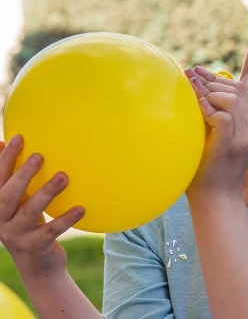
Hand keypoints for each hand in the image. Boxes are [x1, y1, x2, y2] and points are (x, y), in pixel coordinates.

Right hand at [0, 135, 83, 278]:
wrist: (38, 266)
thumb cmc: (29, 226)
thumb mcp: (18, 203)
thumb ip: (14, 180)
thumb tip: (3, 142)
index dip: (4, 158)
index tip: (17, 137)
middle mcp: (1, 220)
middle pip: (8, 195)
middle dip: (22, 174)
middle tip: (40, 155)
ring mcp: (16, 235)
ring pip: (29, 212)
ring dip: (46, 192)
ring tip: (64, 176)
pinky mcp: (35, 247)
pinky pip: (51, 231)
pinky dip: (66, 219)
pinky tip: (82, 208)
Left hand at [185, 67, 247, 195]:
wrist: (216, 195)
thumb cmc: (212, 163)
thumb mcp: (221, 134)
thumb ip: (219, 112)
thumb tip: (199, 81)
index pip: (240, 89)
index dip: (217, 78)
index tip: (197, 72)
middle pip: (236, 90)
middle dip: (210, 81)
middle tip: (188, 77)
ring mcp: (246, 137)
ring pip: (231, 99)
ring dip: (207, 94)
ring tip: (191, 95)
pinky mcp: (232, 145)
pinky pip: (223, 116)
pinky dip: (207, 108)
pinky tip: (195, 107)